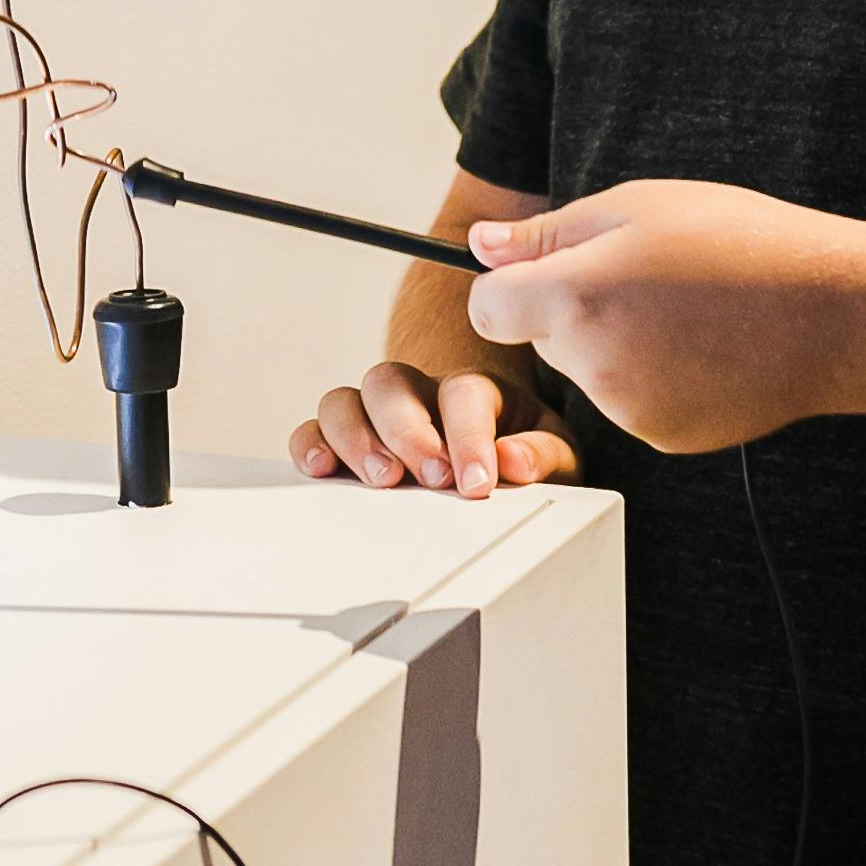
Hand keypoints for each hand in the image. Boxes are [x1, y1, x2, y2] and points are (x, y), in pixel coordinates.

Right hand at [290, 354, 581, 501]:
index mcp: (474, 390)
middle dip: (405, 431)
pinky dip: (310, 445)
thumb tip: (513, 460)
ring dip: (355, 437)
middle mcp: (418, 393)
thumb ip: (542, 455)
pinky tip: (322, 470)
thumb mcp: (555, 458)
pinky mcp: (348, 443)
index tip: (476, 483)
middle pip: (390, 381)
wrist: (502, 463)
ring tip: (381, 480)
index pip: (461, 392)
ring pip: (345, 399)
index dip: (467, 436)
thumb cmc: (525, 456)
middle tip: (428, 478)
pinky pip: (313, 430)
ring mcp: (377, 416)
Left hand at [469, 180, 865, 452]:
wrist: (831, 312)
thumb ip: (546, 234)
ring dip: (616, 345)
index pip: (487, 311)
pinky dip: (655, 379)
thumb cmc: (739, 242)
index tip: (544, 271)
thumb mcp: (635, 207)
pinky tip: (705, 348)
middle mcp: (593, 366)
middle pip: (544, 340)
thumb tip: (480, 247)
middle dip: (573, 311)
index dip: (508, 287)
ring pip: (591, 372)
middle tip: (646, 277)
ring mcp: (631, 411)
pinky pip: (633, 403)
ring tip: (686, 310)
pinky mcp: (667, 437)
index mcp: (575, 300)